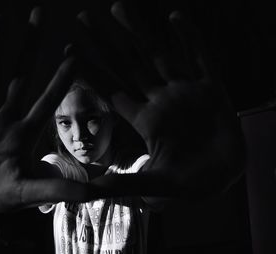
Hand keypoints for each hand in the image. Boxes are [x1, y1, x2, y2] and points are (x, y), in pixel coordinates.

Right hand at [0, 9, 88, 211]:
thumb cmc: (10, 195)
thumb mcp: (34, 191)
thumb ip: (59, 190)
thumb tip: (93, 193)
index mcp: (26, 133)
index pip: (46, 99)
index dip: (60, 78)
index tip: (74, 53)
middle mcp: (6, 119)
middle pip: (18, 77)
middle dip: (28, 48)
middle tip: (38, 15)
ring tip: (0, 20)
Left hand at [74, 2, 244, 198]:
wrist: (227, 179)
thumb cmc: (190, 184)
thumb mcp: (154, 184)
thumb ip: (123, 185)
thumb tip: (89, 192)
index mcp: (145, 120)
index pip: (111, 89)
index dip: (91, 71)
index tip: (69, 50)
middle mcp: (161, 101)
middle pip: (127, 65)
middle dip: (106, 43)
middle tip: (83, 18)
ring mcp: (186, 92)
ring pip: (159, 55)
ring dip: (139, 32)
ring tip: (117, 7)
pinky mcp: (213, 90)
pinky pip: (201, 59)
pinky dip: (190, 39)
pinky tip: (175, 18)